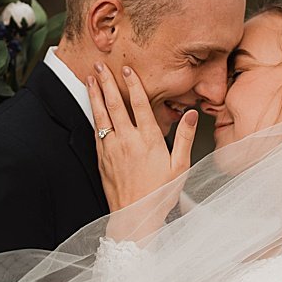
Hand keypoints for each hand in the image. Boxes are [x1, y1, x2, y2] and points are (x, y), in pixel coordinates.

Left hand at [89, 64, 197, 218]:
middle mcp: (127, 140)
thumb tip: (191, 114)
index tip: (126, 69)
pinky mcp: (101, 158)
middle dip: (106, 82)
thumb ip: (184, 137)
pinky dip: (94, 115)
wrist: (135, 216)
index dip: (132, 84)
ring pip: (101, 115)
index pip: (139, 104)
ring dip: (95, 95)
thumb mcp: (180, 165)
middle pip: (115, 104)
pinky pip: (96, 131)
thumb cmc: (160, 193)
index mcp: (149, 139)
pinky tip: (92, 107)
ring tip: (90, 78)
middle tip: (100, 65)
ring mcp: (112, 148)